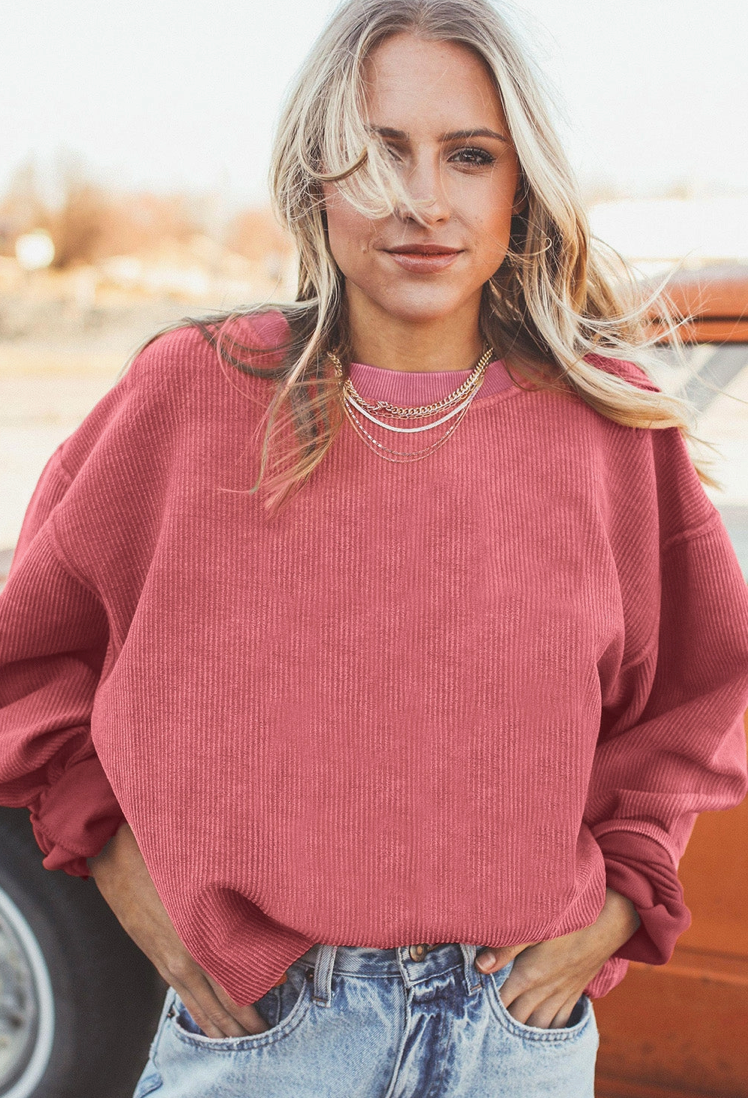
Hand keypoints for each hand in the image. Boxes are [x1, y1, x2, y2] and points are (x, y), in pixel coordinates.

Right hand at [86, 822, 271, 1037]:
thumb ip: (237, 907)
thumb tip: (265, 930)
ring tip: (237, 1039)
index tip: (272, 1013)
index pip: (232, 988)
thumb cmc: (167, 857)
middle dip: (239, 1024)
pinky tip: (206, 1019)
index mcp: (198, 941)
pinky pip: (181, 993)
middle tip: (261, 1037)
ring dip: (218, 1024)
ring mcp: (166, 960)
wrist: (114, 853)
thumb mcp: (206, 879)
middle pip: (217, 1004)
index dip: (252, 1005)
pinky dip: (197, 1010)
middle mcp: (182, 959)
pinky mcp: (156, 955)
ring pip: (197, 1004)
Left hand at [474, 888, 640, 1028]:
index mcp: (529, 976)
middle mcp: (545, 990)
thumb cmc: (568, 921)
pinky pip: (561, 1020)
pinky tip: (544, 1035)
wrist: (609, 922)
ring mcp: (562, 993)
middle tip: (486, 1037)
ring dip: (526, 1035)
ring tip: (510, 1044)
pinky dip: (551, 1030)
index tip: (473, 1019)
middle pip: (519, 1020)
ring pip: (540, 1025)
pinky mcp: (574, 991)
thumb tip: (480, 967)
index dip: (486, 1012)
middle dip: (502, 1030)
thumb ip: (505, 947)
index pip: (502, 1003)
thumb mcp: (534, 928)